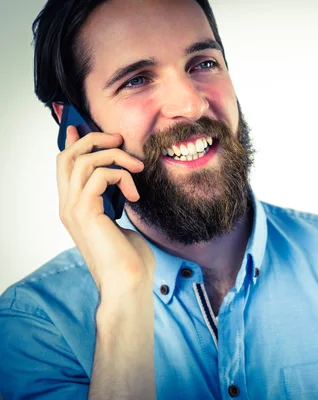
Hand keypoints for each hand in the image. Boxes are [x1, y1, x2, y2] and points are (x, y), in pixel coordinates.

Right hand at [56, 125, 154, 298]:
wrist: (128, 283)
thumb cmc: (130, 258)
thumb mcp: (121, 222)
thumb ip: (114, 201)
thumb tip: (123, 183)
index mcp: (74, 207)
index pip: (64, 166)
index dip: (72, 143)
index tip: (81, 127)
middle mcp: (68, 206)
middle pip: (68, 156)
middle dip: (93, 140)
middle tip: (119, 139)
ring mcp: (74, 209)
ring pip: (83, 161)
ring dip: (115, 157)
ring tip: (138, 168)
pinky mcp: (86, 213)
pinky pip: (99, 176)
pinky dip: (121, 177)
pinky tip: (135, 195)